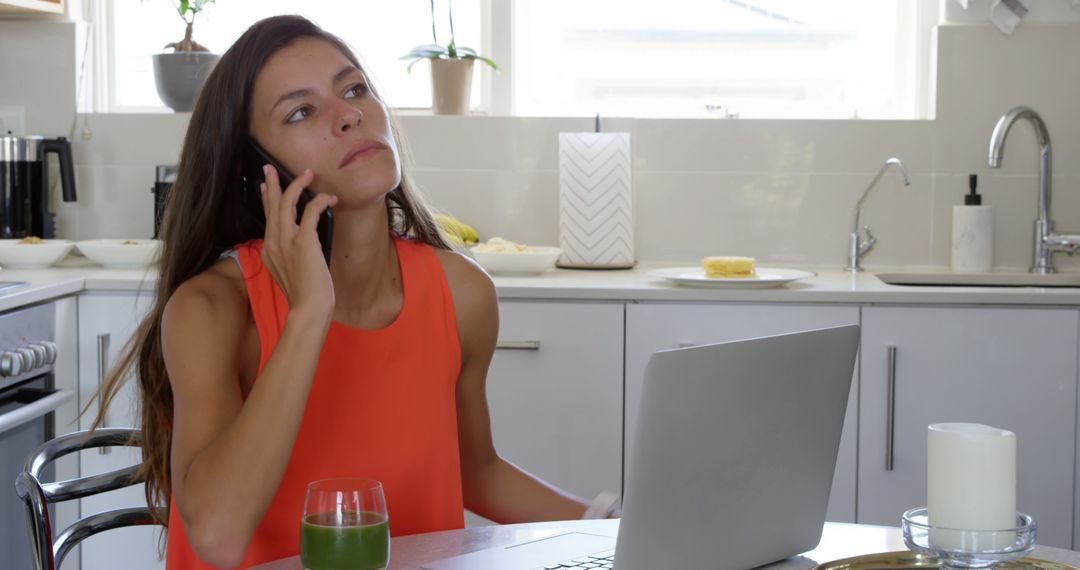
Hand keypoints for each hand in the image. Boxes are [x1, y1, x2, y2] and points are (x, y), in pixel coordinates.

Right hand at [259, 164, 337, 319]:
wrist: (308, 308)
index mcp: (269, 249)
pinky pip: (310, 212)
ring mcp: (286, 241)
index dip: (267, 199)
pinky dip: (320, 201)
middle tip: (270, 168)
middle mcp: (273, 242)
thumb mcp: (289, 271)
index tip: (266, 186)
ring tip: (307, 173)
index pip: (266, 218)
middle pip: (272, 205)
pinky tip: (329, 198)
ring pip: (287, 203)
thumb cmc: (305, 293)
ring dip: (297, 185)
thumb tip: (301, 238)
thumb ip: (289, 254)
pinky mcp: (303, 242)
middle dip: (273, 184)